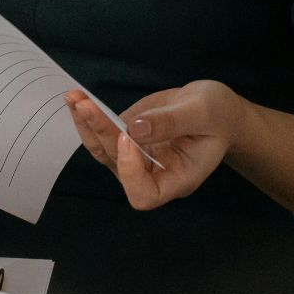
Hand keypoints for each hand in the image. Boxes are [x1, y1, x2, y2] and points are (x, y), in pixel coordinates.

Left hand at [64, 81, 242, 209]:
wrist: (216, 110)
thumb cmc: (218, 116)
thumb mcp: (203, 113)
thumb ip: (170, 123)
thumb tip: (134, 128)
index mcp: (178, 179)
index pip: (144, 194)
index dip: (131, 172)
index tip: (128, 137)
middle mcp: (153, 174)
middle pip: (118, 164)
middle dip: (102, 134)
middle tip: (87, 105)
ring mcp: (137, 158)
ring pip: (103, 151)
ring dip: (87, 126)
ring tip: (74, 99)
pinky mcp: (128, 139)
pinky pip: (102, 135)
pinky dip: (89, 118)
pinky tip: (77, 99)